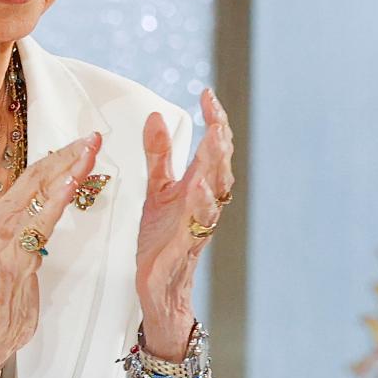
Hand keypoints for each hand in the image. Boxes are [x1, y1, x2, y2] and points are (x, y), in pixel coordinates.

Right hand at [0, 133, 101, 377]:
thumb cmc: (9, 292)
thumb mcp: (22, 248)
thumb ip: (33, 223)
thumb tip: (52, 200)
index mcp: (0, 213)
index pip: (34, 175)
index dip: (60, 155)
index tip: (84, 142)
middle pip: (37, 176)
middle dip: (68, 155)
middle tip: (93, 139)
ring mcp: (3, 236)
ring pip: (38, 193)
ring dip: (67, 170)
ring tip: (89, 153)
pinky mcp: (14, 256)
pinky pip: (38, 223)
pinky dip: (56, 202)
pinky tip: (70, 185)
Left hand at [136, 90, 234, 359]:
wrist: (158, 284)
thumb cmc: (162, 237)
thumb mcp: (157, 189)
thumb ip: (158, 155)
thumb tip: (156, 116)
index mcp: (199, 187)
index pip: (212, 148)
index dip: (214, 121)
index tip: (207, 93)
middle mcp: (204, 203)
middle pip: (220, 167)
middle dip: (220, 140)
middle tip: (217, 116)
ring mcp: (197, 225)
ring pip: (215, 193)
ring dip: (215, 168)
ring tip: (214, 142)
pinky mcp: (184, 246)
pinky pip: (196, 225)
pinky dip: (199, 207)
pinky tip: (197, 189)